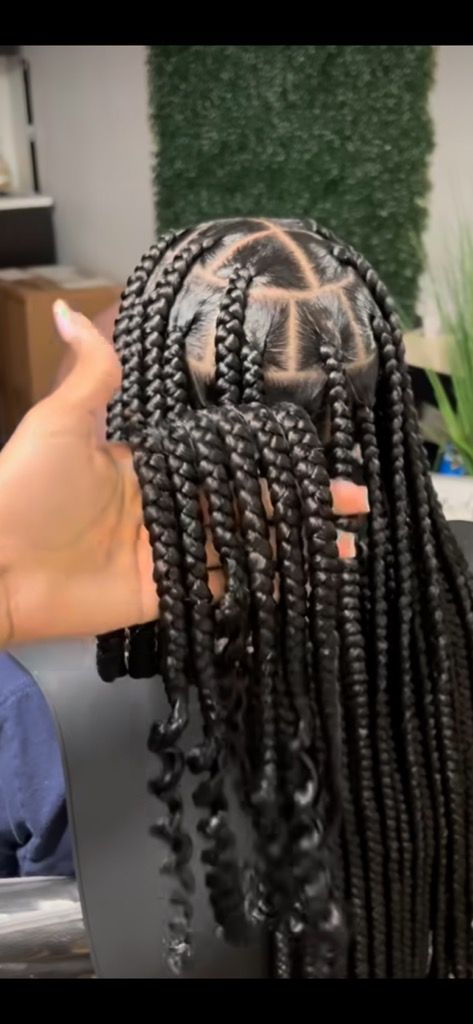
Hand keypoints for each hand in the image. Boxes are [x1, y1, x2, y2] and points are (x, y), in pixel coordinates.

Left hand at [0, 302, 368, 647]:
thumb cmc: (22, 488)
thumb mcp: (58, 422)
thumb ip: (89, 374)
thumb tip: (71, 308)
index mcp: (152, 464)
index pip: (225, 456)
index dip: (269, 456)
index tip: (313, 452)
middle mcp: (169, 506)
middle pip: (247, 502)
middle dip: (301, 501)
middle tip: (356, 501)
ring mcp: (171, 553)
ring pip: (246, 544)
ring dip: (296, 542)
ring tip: (348, 542)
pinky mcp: (165, 594)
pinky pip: (223, 586)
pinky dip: (266, 581)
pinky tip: (306, 577)